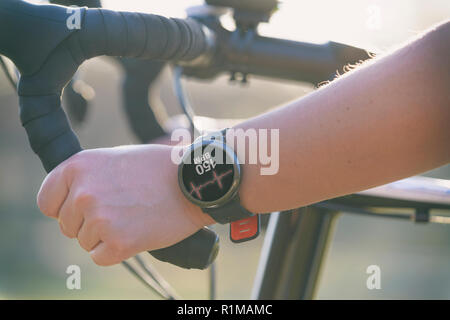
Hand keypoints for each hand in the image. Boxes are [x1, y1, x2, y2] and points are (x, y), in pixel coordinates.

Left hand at [37, 144, 212, 265]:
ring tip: (133, 217)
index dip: (63, 208)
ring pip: (86, 242)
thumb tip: (69, 201)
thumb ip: (87, 177)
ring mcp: (100, 219)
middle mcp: (83, 193)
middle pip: (67, 225)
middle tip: (120, 210)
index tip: (80, 210)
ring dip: (106, 236)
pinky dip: (117, 250)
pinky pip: (101, 257)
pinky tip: (136, 232)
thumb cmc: (158, 168)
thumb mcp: (114, 158)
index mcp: (78, 166)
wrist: (193, 182)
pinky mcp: (118, 243)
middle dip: (89, 223)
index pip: (47, 201)